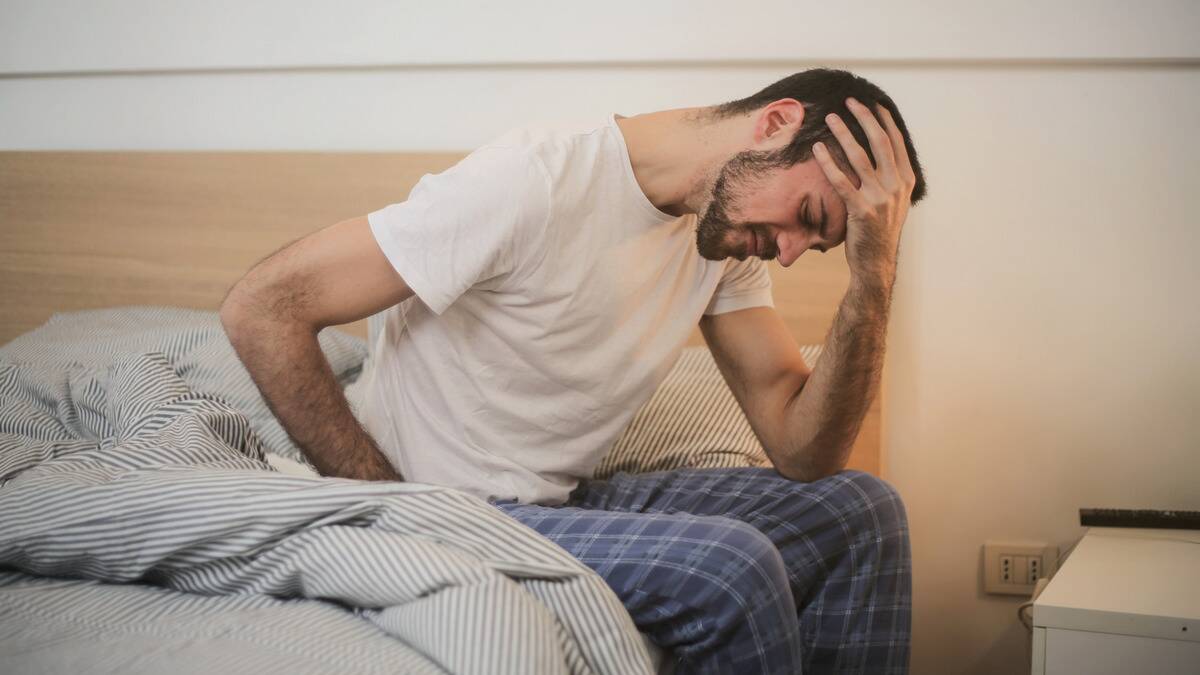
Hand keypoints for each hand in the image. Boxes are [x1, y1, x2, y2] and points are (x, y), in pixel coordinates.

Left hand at [812, 98, 916, 285]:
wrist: (876, 262)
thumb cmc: (878, 230)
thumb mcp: (893, 202)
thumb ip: (890, 178)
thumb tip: (880, 153)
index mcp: (905, 180)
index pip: (896, 142)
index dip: (883, 121)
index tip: (872, 103)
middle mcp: (896, 186)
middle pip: (880, 143)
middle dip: (864, 118)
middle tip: (850, 101)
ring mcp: (880, 198)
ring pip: (860, 158)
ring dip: (844, 134)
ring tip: (830, 118)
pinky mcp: (861, 210)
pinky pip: (841, 181)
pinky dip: (828, 163)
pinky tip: (818, 149)